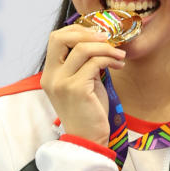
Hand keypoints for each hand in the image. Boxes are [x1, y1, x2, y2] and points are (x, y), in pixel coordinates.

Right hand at [41, 23, 126, 144]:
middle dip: (87, 33)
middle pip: (60, 37)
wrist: (89, 139)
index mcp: (50, 73)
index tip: (99, 35)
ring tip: (120, 55)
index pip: (55, 38)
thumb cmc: (90, 112)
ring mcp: (61, 82)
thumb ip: (85, 64)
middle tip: (109, 39)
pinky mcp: (76, 89)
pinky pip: (94, 63)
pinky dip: (109, 60)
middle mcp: (51, 76)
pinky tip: (119, 65)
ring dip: (106, 48)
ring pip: (82, 49)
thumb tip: (100, 43)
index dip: (77, 31)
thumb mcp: (84, 83)